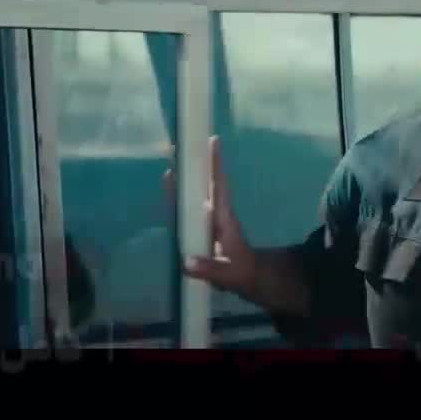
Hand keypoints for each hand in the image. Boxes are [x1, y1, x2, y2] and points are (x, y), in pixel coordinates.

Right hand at [164, 136, 256, 294]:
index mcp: (224, 219)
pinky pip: (187, 209)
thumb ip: (210, 269)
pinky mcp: (201, 230)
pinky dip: (178, 196)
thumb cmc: (243, 272)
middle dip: (195, 166)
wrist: (250, 278)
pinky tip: (170, 185)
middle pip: (204, 185)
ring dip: (184, 179)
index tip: (213, 142)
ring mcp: (208, 221)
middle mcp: (215, 215)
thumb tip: (187, 263)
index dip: (216, 166)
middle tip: (182, 144)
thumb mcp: (230, 274)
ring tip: (172, 159)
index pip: (219, 187)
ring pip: (195, 195)